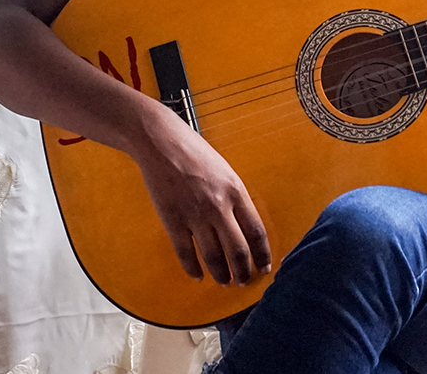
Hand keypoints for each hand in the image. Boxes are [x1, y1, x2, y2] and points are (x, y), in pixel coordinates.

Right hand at [132, 114, 271, 285]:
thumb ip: (236, 198)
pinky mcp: (173, 221)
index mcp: (236, 192)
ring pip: (213, 257)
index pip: (256, 232)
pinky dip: (193, 268)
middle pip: (238, 250)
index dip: (263, 255)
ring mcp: (195, 215)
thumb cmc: (195, 153)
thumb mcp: (226, 172)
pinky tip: (198, 275)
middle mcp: (219, 206)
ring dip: (221, 275)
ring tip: (225, 283)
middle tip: (244, 282)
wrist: (162, 143)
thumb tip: (244, 226)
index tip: (265, 268)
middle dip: (244, 272)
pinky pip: (186, 253)